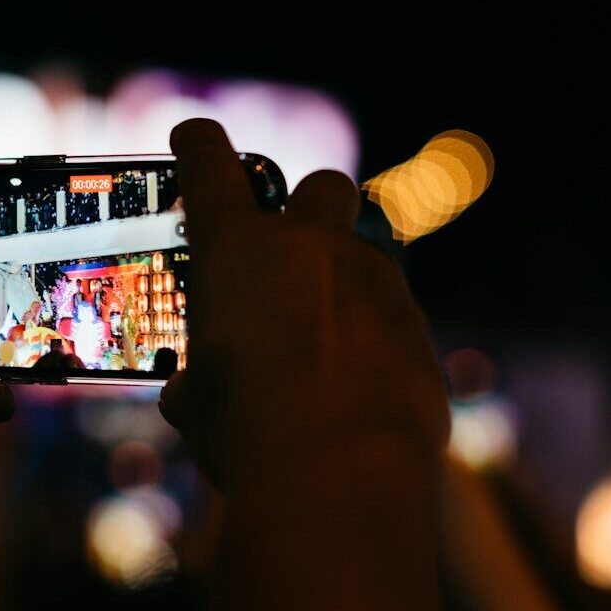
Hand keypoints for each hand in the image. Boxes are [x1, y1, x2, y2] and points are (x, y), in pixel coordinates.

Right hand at [158, 119, 447, 489]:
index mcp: (236, 249)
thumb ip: (196, 380)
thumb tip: (194, 393)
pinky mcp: (416, 327)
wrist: (342, 471)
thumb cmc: (249, 431)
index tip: (194, 138)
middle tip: (287, 247)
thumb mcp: (196, 406)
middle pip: (321, 186)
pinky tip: (360, 381)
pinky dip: (377, 334)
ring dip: (348, 276)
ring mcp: (373, 281)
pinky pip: (397, 313)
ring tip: (324, 331)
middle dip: (307, 206)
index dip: (198, 145)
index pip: (209, 163)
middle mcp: (310, 248)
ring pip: (370, 249)